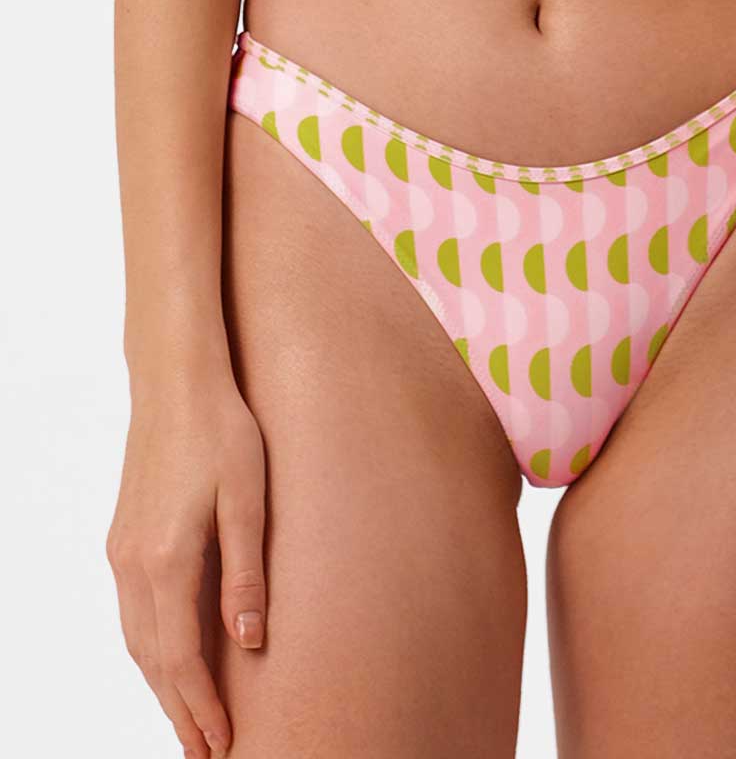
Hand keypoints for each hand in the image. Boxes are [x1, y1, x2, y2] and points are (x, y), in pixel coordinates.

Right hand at [106, 376, 268, 755]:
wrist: (175, 379)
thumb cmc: (222, 429)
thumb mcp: (249, 497)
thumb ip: (246, 572)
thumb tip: (248, 642)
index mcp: (166, 560)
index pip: (180, 659)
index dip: (201, 707)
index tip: (223, 744)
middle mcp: (133, 565)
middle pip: (152, 661)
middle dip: (179, 711)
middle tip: (206, 754)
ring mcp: (121, 552)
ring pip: (137, 641)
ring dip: (162, 685)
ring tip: (190, 720)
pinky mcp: (123, 539)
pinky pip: (133, 613)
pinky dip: (151, 650)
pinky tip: (170, 660)